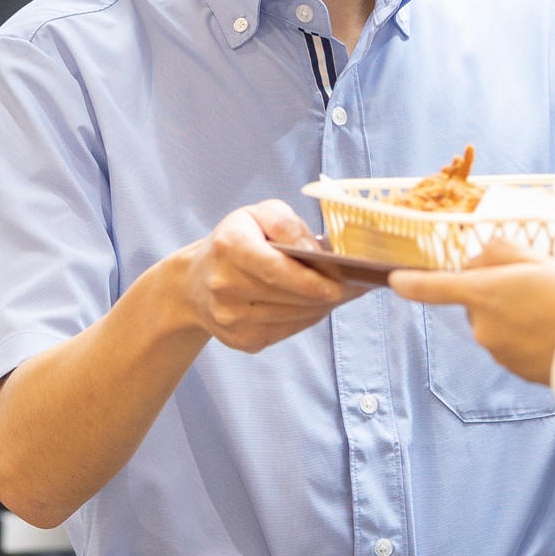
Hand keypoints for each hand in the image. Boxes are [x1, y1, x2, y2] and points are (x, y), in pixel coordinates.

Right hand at [172, 199, 360, 353]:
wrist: (195, 283)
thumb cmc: (235, 241)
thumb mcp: (257, 214)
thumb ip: (287, 225)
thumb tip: (314, 253)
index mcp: (230, 246)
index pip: (275, 268)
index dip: (311, 279)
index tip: (342, 282)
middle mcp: (225, 285)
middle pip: (290, 296)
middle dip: (329, 292)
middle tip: (359, 284)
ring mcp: (230, 319)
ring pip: (293, 316)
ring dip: (323, 306)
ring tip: (345, 292)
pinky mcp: (240, 341)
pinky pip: (287, 330)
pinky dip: (308, 317)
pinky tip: (319, 304)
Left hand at [389, 238, 554, 384]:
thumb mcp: (548, 261)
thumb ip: (508, 254)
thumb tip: (483, 257)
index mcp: (486, 292)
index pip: (437, 287)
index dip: (414, 283)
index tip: (396, 281)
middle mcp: (484, 325)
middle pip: (480, 299)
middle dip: (501, 289)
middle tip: (543, 282)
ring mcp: (499, 351)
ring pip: (500, 322)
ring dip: (518, 313)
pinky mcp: (517, 370)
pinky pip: (515, 344)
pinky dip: (529, 335)